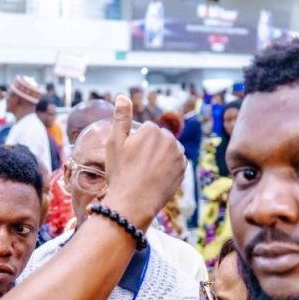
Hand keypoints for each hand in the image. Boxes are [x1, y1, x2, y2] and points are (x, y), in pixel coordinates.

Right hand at [101, 95, 185, 229]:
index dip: (135, 144)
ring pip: (167, 150)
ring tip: (146, 172)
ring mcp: (179, 155)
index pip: (145, 130)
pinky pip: (175, 163)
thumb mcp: (114, 143)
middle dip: (149, 148)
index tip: (129, 157)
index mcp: (152, 130)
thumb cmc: (121, 173)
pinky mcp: (183, 169)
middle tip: (136, 166)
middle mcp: (169, 139)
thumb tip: (122, 96)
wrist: (134, 203)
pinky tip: (156, 177)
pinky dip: (167, 168)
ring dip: (160, 157)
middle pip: (158, 138)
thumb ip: (121, 117)